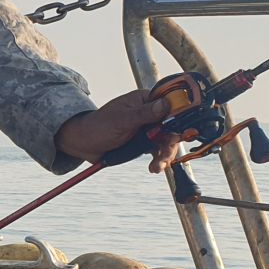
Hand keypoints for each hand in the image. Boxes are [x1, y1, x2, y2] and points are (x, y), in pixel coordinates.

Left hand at [54, 89, 183, 172]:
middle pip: (172, 126)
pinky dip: (158, 160)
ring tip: (157, 166)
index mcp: (145, 100)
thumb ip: (145, 113)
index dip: (180, 115)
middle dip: (171, 142)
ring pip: (167, 141)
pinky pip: (158, 150)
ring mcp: (148, 128)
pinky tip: (154, 168)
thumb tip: (165, 104)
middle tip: (165, 155)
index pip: (171, 104)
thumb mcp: (122, 120)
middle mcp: (149, 113)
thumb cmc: (98, 126)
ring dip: (165, 155)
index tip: (184, 129)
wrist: (84, 145)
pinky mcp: (144, 142)